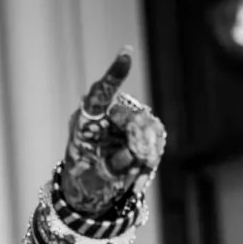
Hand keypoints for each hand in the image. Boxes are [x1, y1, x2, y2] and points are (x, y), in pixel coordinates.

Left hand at [58, 48, 166, 215]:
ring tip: (133, 170)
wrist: (94, 189)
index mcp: (86, 122)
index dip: (114, 75)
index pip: (99, 95)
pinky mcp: (142, 130)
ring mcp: (126, 122)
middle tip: (133, 158)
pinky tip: (140, 168)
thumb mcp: (93, 179)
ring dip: (145, 151)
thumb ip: (110, 167)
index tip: (126, 54)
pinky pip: (156, 137)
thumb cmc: (85, 181)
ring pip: (148, 126)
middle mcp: (106, 116)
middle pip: (130, 115)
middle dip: (135, 139)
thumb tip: (129, 154)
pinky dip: (152, 155)